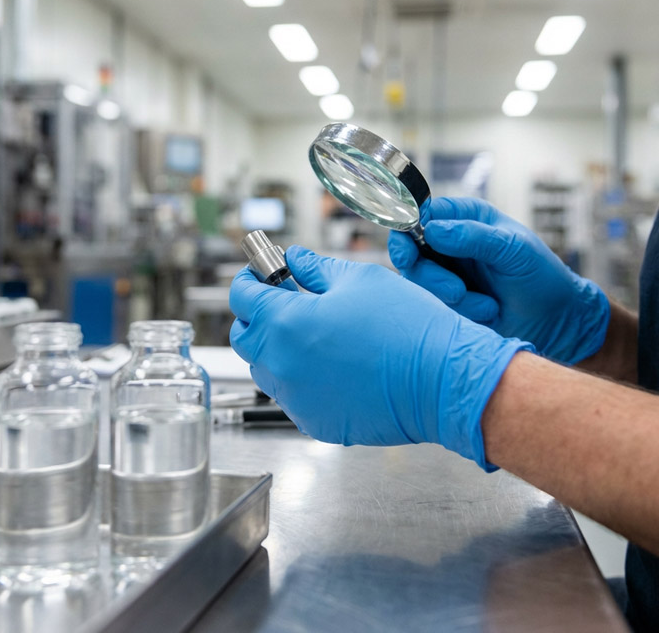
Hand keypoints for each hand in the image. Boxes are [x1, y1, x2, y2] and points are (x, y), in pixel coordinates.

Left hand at [229, 246, 529, 468]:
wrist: (443, 381)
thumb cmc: (408, 327)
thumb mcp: (359, 279)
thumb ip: (315, 269)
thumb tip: (294, 260)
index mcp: (285, 323)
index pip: (241, 297)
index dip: (249, 279)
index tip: (260, 274)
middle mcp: (281, 364)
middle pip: (245, 336)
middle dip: (257, 315)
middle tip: (285, 301)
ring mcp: (295, 398)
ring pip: (266, 369)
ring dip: (277, 348)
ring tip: (315, 334)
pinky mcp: (314, 422)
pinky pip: (292, 396)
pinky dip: (300, 378)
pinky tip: (332, 365)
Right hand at [387, 197, 608, 363]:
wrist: (555, 320)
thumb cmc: (541, 275)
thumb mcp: (512, 248)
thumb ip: (473, 237)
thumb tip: (431, 230)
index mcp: (464, 218)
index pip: (423, 213)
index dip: (410, 227)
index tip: (413, 248)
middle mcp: (448, 242)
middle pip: (410, 249)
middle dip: (428, 274)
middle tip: (455, 290)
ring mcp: (444, 272)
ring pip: (418, 280)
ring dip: (450, 296)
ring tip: (485, 305)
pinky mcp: (444, 300)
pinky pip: (432, 303)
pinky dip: (460, 310)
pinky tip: (486, 312)